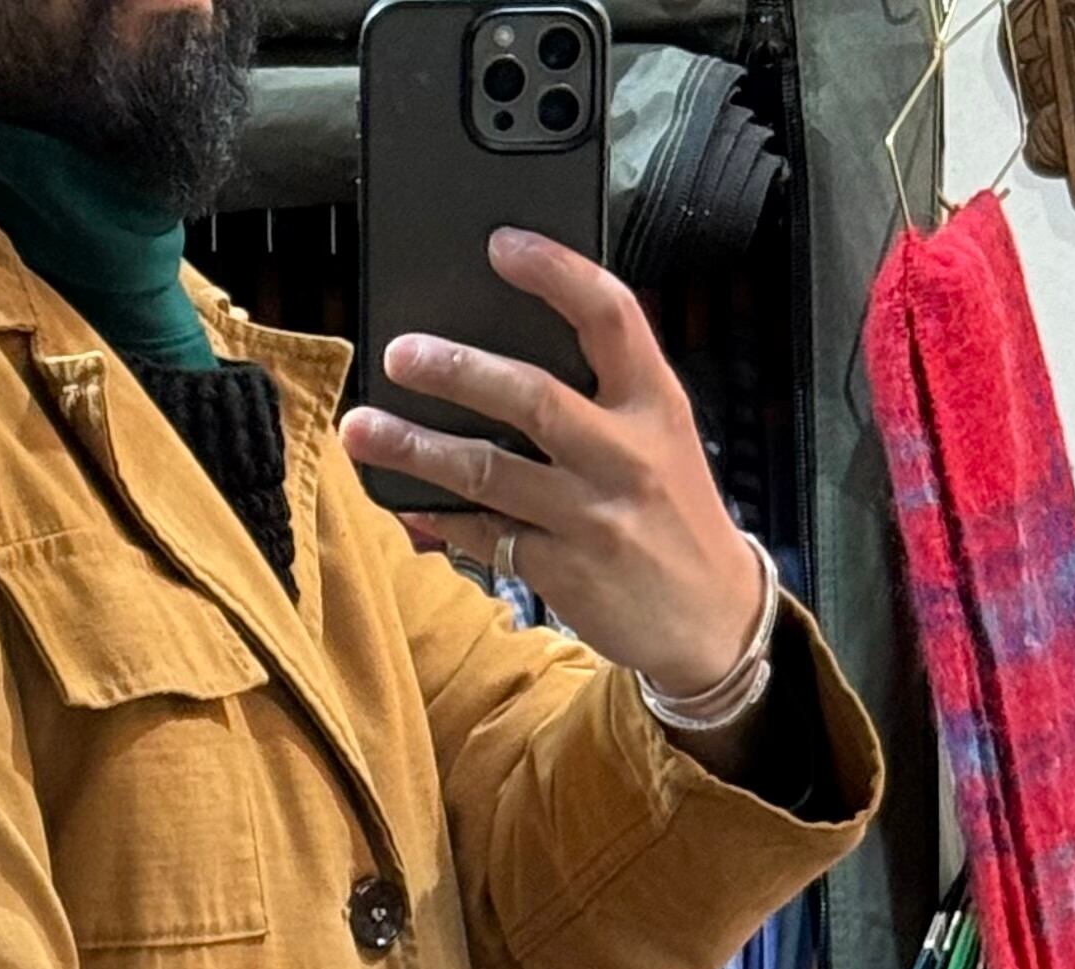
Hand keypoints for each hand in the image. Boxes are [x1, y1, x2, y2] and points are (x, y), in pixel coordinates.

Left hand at [339, 229, 764, 696]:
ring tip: (363, 429)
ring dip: (417, 448)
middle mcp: (625, 455)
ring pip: (490, 471)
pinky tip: (403, 500)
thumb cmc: (677, 516)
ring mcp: (592, 517)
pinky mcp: (564, 572)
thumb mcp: (665, 438)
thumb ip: (606, 392)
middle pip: (532, 395)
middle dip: (458, 370)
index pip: (611, 315)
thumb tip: (510, 350)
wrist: (712, 618)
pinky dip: (439, 516)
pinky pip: (485, 535)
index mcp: (656, 404)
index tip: (503, 244)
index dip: (556, 272)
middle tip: (400, 353)